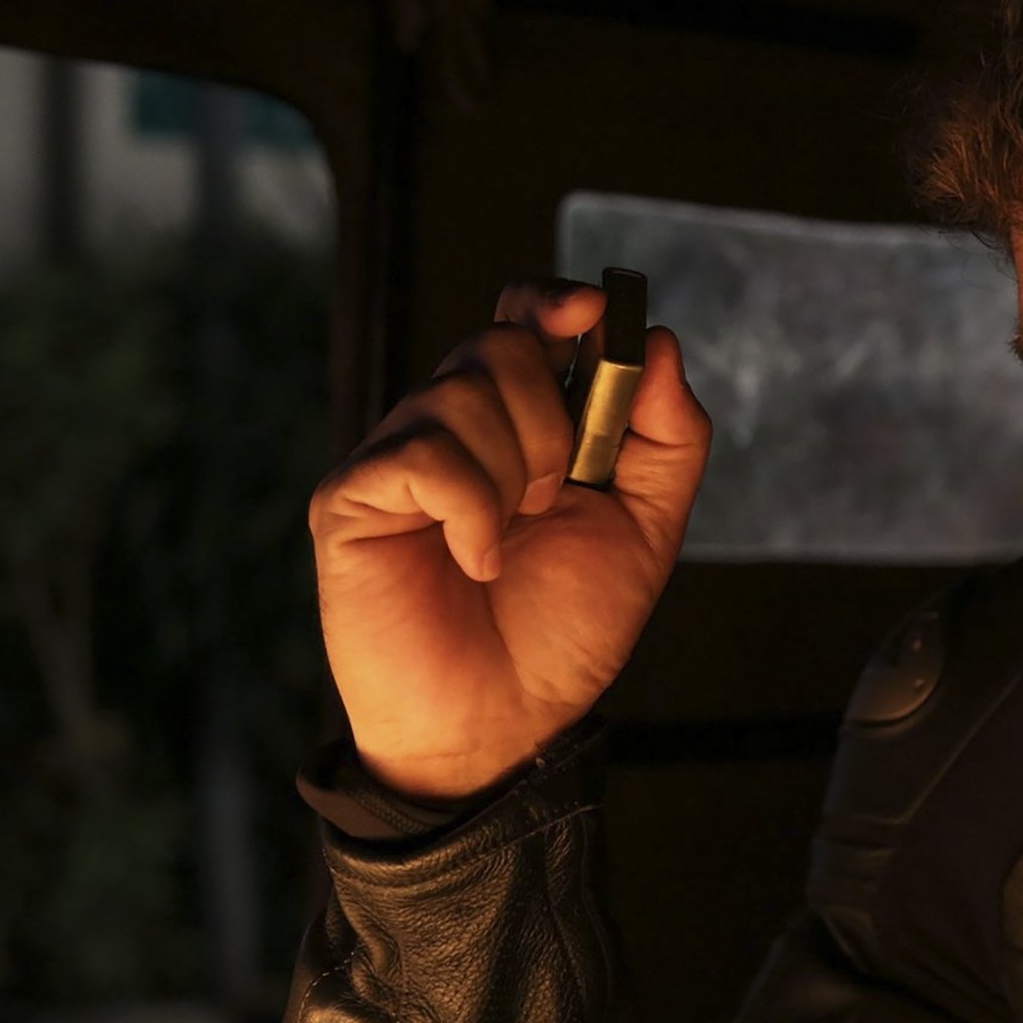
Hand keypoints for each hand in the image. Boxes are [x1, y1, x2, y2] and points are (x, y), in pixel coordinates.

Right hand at [307, 280, 711, 799]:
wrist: (505, 721)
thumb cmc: (563, 629)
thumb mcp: (646, 530)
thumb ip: (669, 440)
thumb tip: (660, 343)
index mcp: (521, 422)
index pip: (525, 316)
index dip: (553, 300)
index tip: (590, 310)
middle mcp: (454, 426)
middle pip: (500, 342)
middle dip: (550, 420)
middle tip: (549, 499)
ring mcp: (398, 458)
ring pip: (462, 392)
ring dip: (513, 474)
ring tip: (506, 542)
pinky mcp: (352, 498)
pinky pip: (424, 456)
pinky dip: (471, 513)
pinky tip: (473, 561)